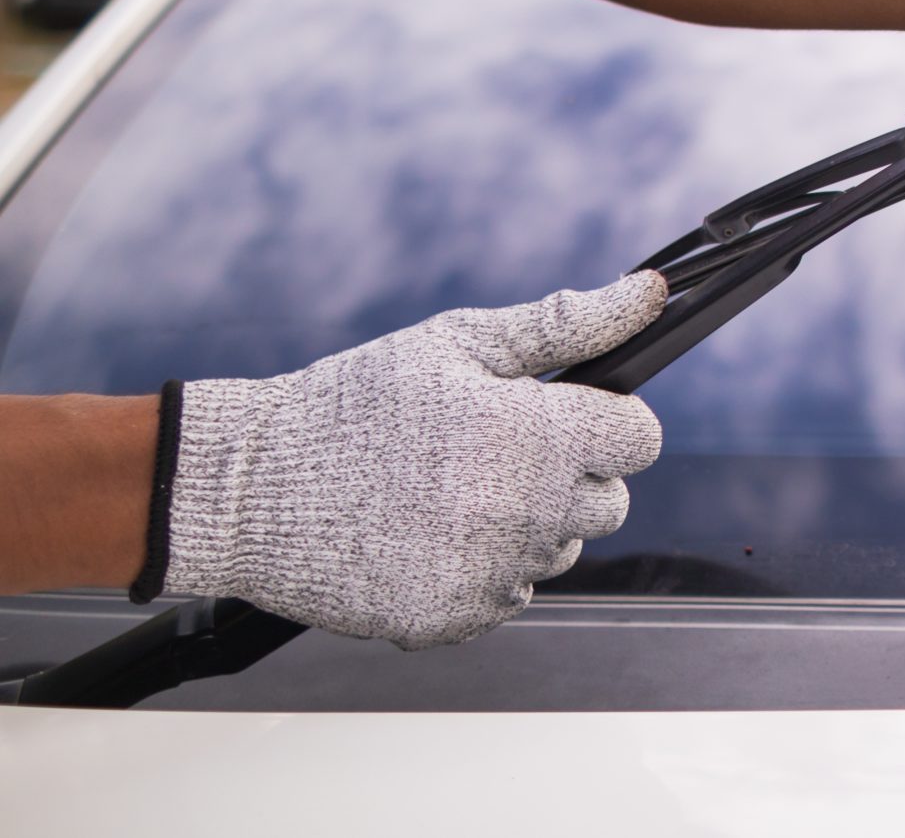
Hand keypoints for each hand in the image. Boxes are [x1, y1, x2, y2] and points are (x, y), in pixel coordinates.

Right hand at [156, 274, 667, 648]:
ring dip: (528, 524)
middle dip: (571, 475)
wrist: (251, 488)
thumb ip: (565, 323)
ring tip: (450, 491)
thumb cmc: (357, 403)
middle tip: (496, 452)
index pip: (641, 439)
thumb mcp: (460, 343)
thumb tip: (648, 292)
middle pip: (610, 502)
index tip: (569, 416)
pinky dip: (481, 568)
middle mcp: (527, 511)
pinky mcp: (455, 617)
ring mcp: (491, 571)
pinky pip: (508, 594)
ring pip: (560, 551)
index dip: (610, 422)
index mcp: (539, 437)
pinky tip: (426, 534)